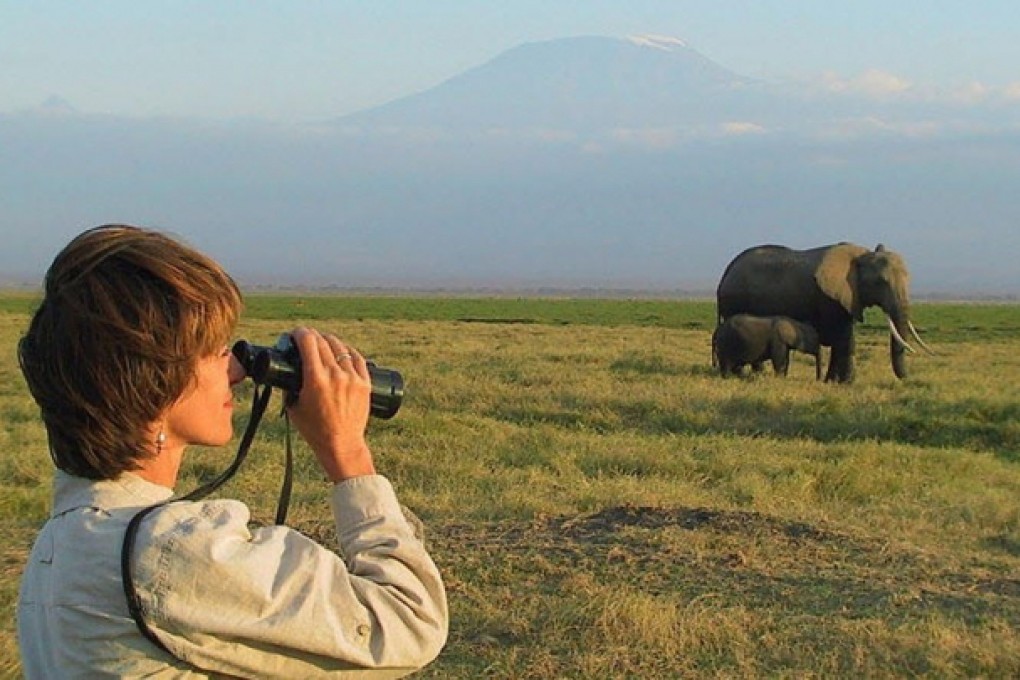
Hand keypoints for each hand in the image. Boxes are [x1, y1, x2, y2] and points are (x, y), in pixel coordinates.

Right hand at [285, 327, 375, 481]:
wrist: (341, 445)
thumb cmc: (315, 430)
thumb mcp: (294, 408)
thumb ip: (288, 388)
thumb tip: (286, 372)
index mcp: (315, 379)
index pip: (308, 341)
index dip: (300, 332)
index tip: (295, 334)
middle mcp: (335, 374)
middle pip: (323, 341)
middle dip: (312, 336)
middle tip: (306, 338)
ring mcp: (352, 378)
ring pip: (341, 347)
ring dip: (329, 340)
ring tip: (324, 342)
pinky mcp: (365, 383)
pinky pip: (357, 358)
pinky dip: (348, 351)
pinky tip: (342, 350)